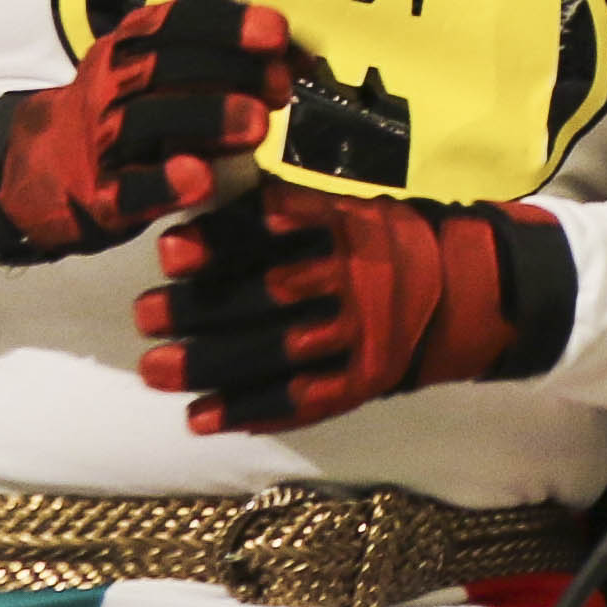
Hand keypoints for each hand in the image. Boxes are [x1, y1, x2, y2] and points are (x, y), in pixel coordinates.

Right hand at [0, 0, 301, 263]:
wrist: (45, 169)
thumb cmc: (134, 114)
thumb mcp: (169, 75)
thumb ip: (229, 63)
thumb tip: (304, 59)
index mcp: (135, 45)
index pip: (179, 22)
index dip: (228, 25)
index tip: (277, 33)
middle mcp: (112, 83)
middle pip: (167, 65)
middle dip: (229, 70)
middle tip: (280, 88)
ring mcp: (100, 139)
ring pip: (147, 120)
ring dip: (206, 117)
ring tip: (258, 126)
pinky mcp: (97, 195)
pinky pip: (128, 188)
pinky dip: (164, 184)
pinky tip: (201, 180)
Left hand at [135, 183, 569, 431]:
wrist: (465, 290)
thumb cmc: (379, 241)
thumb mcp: (345, 206)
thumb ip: (281, 204)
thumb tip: (202, 187)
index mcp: (349, 227)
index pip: (277, 231)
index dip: (222, 240)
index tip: (169, 249)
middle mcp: (358, 279)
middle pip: (270, 296)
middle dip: (201, 307)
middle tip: (142, 314)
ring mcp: (364, 334)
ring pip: (280, 352)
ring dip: (211, 364)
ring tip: (154, 369)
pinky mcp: (366, 379)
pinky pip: (304, 400)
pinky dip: (250, 410)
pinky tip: (199, 419)